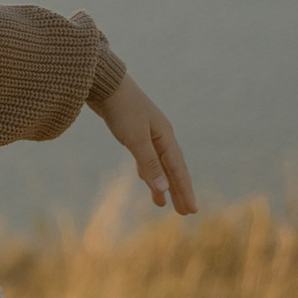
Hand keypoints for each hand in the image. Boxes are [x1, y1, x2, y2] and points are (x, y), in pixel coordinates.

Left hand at [91, 73, 196, 213]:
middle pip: (173, 169)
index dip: (185, 191)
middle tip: (186, 213)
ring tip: (165, 205)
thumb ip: (149, 163)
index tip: (192, 211)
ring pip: (159, 165)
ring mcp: (148, 134)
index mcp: (165, 137)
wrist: (104, 83)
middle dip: (179, 191)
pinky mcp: (135, 133)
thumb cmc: (122, 109)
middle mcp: (161, 136)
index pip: (178, 170)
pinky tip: (147, 180)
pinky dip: (148, 172)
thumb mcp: (135, 138)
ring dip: (163, 184)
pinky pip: (147, 159)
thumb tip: (163, 189)